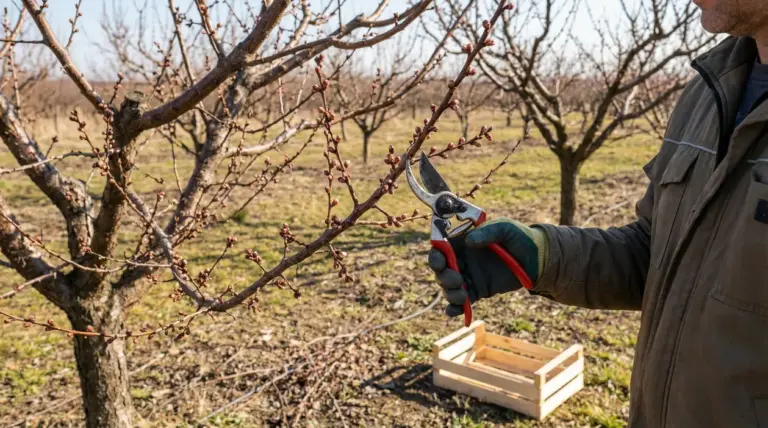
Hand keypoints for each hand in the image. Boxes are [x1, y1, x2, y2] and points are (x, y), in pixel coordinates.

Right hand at [427, 218, 547, 316]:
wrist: (538, 259)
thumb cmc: (520, 238)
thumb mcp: (506, 228)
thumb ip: (487, 232)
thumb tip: (469, 242)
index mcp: (464, 241)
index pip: (441, 248)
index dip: (435, 256)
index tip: (439, 262)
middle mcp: (463, 259)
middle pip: (441, 270)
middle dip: (443, 277)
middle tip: (457, 279)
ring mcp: (470, 276)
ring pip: (449, 287)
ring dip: (450, 293)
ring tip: (464, 296)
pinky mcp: (478, 291)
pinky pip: (462, 301)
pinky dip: (455, 308)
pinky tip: (454, 311)